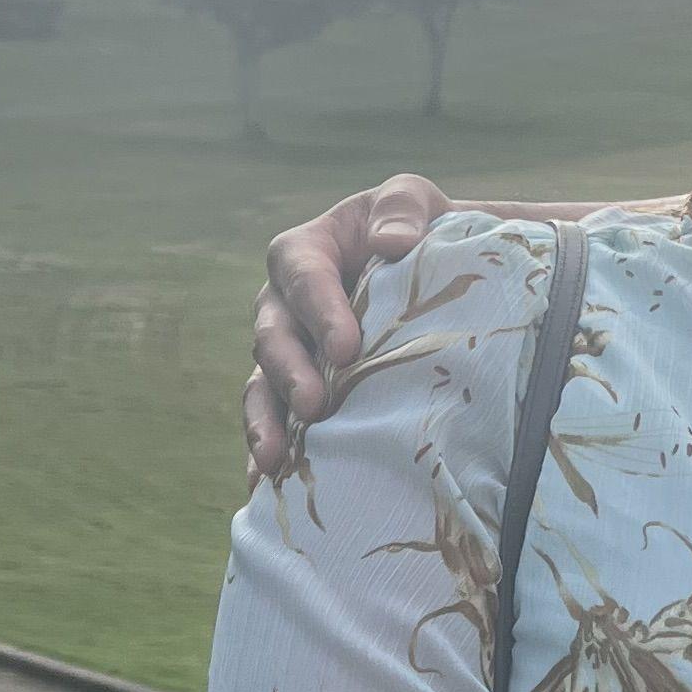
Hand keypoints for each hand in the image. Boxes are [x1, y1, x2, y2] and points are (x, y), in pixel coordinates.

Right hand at [241, 174, 450, 482]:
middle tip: (315, 406)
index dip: (319, 310)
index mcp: (307, 251)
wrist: (430, 274)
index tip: (348, 348)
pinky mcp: (297, 391)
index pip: (301, 273)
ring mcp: (287, 352)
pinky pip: (273, 421)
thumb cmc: (420, 231)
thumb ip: (403, 208)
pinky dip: (267, 451)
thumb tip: (393, 242)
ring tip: (272, 461)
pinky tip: (265, 489)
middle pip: (271, 335)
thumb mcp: (414, 203)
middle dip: (289, 372)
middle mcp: (284, 304)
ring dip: (264, 422)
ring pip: (260, 386)